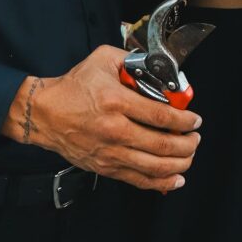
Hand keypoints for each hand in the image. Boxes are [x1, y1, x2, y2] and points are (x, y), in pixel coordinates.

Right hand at [1, 45, 200, 190]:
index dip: (184, 119)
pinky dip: (160, 183)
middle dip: (187, 143)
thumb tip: (155, 66)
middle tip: (195, 138)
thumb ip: (130, 59)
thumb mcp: (102, 59)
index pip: (160, 115)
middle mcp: (115, 130)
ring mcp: (110, 152)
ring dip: (179, 164)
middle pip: (162, 144)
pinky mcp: (105, 167)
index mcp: (116, 101)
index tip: (195, 119)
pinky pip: (138, 181)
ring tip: (189, 155)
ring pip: (154, 166)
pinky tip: (174, 179)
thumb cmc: (73, 86)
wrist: (45, 113)